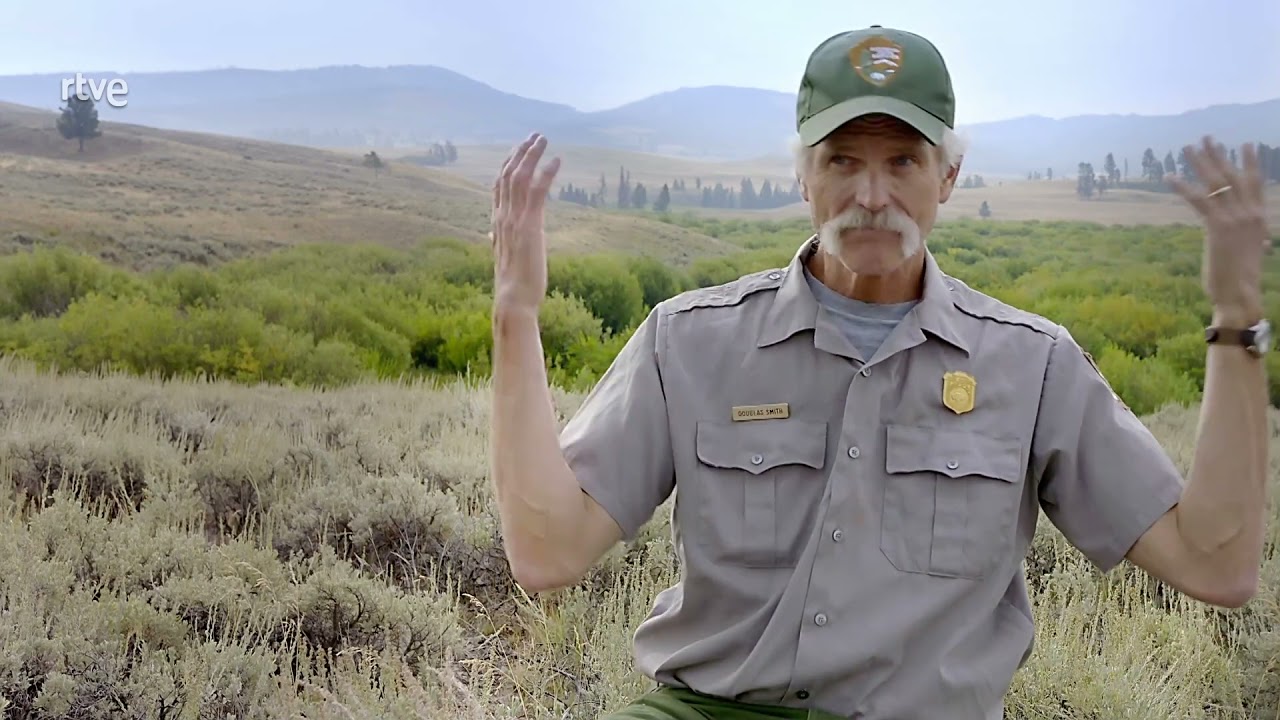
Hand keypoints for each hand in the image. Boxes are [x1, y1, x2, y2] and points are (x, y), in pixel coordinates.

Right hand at [491, 133, 560, 312]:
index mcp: (497, 223)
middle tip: (534, 137)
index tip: (517, 150)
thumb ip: (496, 240)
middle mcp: (502, 217)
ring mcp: (515, 220)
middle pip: (507, 175)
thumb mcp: (502, 256)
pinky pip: (536, 191)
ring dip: (532, 155)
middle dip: (520, 153)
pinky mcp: (530, 226)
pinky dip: (546, 173)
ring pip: (519, 177)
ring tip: (543, 139)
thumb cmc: (511, 283)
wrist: (512, 299)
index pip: (498, 186)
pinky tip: (556, 160)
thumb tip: (491, 234)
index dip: (507, 165)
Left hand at [1169, 137, 1269, 324]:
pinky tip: (1169, 176)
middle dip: (1219, 155)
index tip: (1246, 145)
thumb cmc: (1243, 278)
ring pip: (1215, 182)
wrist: (1241, 294)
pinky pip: (1197, 200)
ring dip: (1200, 162)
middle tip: (1207, 137)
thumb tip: (1263, 240)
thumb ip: (1255, 239)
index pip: (1256, 183)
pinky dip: (1182, 187)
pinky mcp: (1217, 226)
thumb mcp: (1253, 252)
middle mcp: (1251, 213)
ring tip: (1188, 147)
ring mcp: (1235, 218)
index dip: (1251, 163)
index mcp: (1260, 218)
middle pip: (1233, 176)